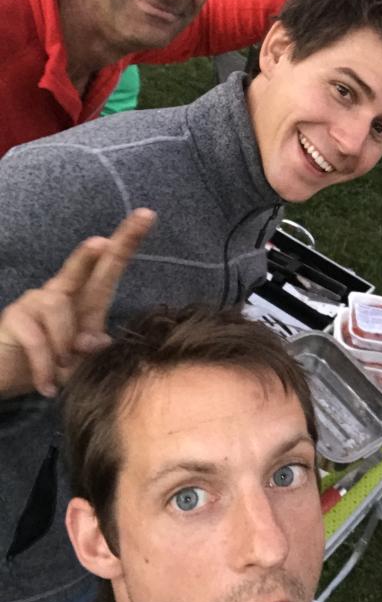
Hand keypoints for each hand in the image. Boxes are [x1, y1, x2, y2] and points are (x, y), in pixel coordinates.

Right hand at [0, 209, 154, 397]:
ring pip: (59, 311)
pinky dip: (46, 366)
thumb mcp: (80, 361)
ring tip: (62, 370)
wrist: (6, 378)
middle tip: (106, 240)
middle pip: (83, 266)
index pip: (109, 268)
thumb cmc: (51, 365)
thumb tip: (95, 341)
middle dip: (100, 250)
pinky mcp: (14, 316)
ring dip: (64, 347)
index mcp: (86, 300)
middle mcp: (61, 293)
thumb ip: (92, 351)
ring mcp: (36, 301)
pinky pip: (38, 339)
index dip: (127, 242)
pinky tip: (46, 385)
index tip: (148, 216)